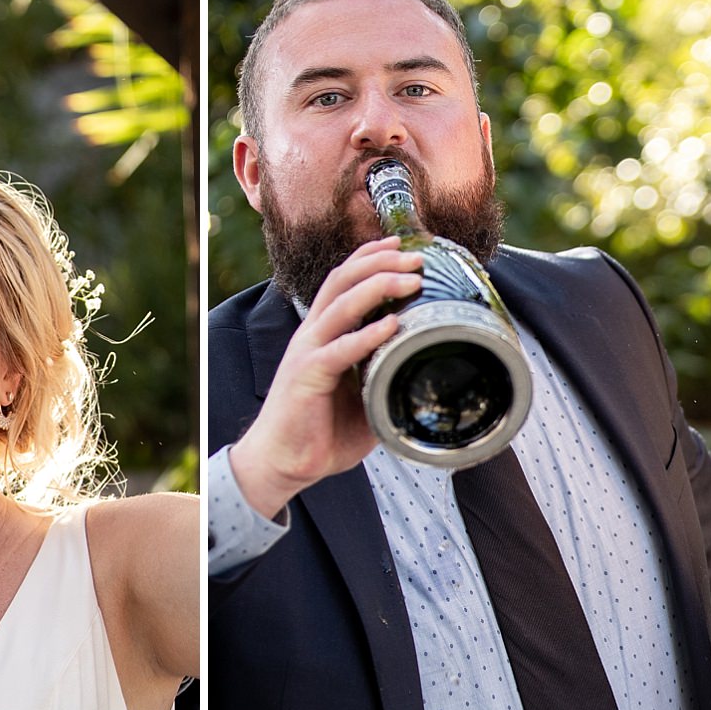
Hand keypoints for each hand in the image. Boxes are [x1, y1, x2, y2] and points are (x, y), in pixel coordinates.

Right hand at [227, 236, 422, 517]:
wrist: (282, 463)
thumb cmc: (320, 432)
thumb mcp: (363, 398)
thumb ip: (386, 378)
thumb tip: (428, 374)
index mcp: (321, 333)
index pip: (341, 280)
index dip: (369, 257)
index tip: (401, 246)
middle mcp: (311, 335)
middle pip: (342, 280)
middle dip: (380, 262)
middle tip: (415, 259)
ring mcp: (307, 352)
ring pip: (341, 304)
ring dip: (377, 287)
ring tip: (410, 280)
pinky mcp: (307, 376)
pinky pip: (340, 349)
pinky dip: (367, 335)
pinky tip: (391, 326)